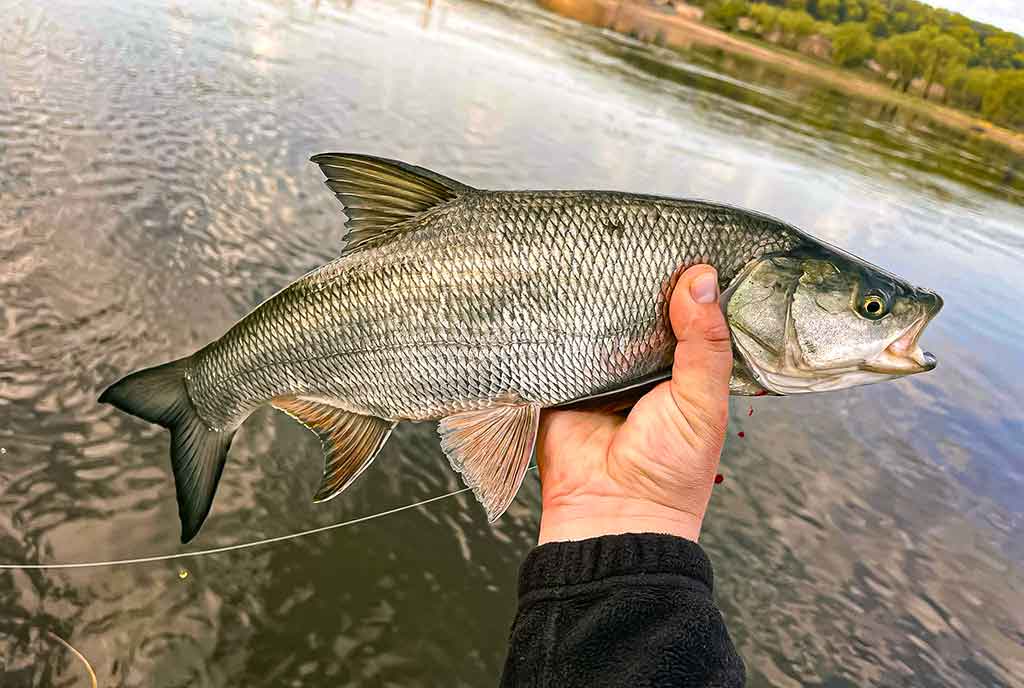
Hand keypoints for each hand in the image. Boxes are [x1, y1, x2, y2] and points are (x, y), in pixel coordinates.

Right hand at [536, 265, 732, 543]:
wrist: (612, 515)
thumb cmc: (671, 470)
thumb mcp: (704, 402)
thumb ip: (705, 343)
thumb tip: (701, 280)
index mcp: (679, 368)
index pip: (682, 312)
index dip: (683, 281)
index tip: (681, 239)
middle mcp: (636, 365)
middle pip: (634, 311)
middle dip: (633, 283)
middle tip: (630, 236)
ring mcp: (594, 371)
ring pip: (593, 322)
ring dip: (592, 298)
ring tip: (591, 250)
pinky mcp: (555, 381)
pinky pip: (552, 344)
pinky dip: (552, 324)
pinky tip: (554, 289)